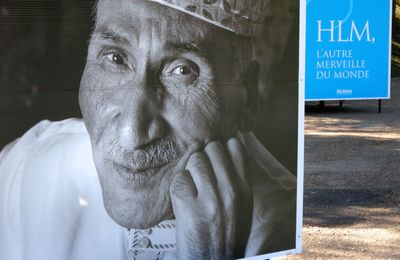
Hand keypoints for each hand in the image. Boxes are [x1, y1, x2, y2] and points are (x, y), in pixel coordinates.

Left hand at [170, 138, 252, 258]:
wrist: (214, 258)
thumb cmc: (227, 230)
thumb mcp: (242, 202)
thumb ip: (236, 175)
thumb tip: (227, 144)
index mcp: (245, 187)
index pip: (235, 146)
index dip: (222, 149)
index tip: (215, 159)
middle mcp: (230, 190)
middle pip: (212, 148)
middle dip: (204, 157)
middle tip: (201, 174)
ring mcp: (209, 198)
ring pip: (195, 159)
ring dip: (190, 170)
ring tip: (193, 187)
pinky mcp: (189, 207)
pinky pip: (179, 178)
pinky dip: (179, 185)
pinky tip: (184, 198)